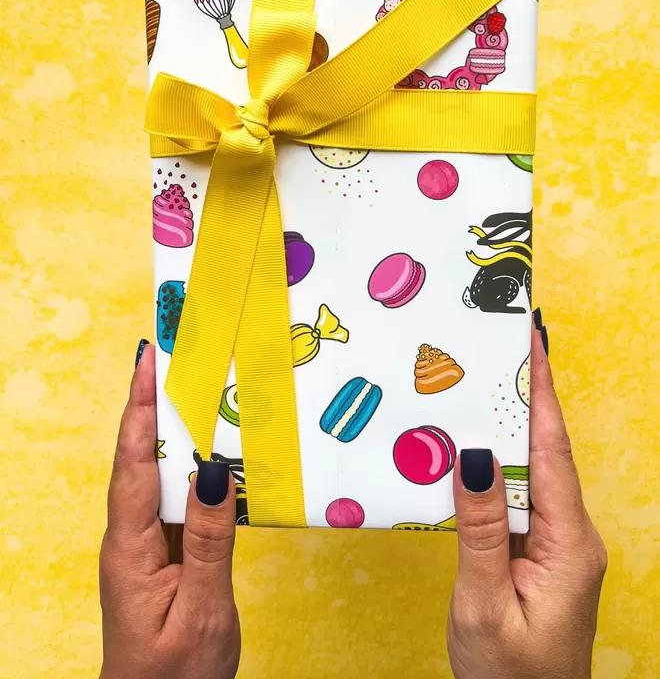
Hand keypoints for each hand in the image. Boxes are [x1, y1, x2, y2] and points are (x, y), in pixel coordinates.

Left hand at [99, 342, 240, 678]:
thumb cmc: (174, 677)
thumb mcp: (200, 611)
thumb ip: (209, 541)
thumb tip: (214, 470)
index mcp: (130, 546)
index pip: (131, 461)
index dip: (138, 407)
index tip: (148, 359)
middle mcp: (131, 536)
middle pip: (139, 456)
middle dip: (152, 403)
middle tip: (174, 355)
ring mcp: (146, 544)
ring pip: (158, 474)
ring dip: (173, 430)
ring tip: (196, 388)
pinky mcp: (165, 553)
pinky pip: (177, 498)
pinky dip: (192, 467)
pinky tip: (214, 453)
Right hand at [447, 317, 606, 678]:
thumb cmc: (511, 678)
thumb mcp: (485, 603)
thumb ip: (480, 530)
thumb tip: (473, 457)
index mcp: (569, 543)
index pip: (553, 451)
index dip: (542, 393)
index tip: (532, 344)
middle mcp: (571, 535)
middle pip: (544, 452)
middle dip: (525, 396)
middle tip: (500, 348)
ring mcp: (556, 544)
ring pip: (529, 472)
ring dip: (507, 429)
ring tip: (481, 385)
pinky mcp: (537, 553)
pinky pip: (517, 498)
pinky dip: (495, 468)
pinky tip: (472, 451)